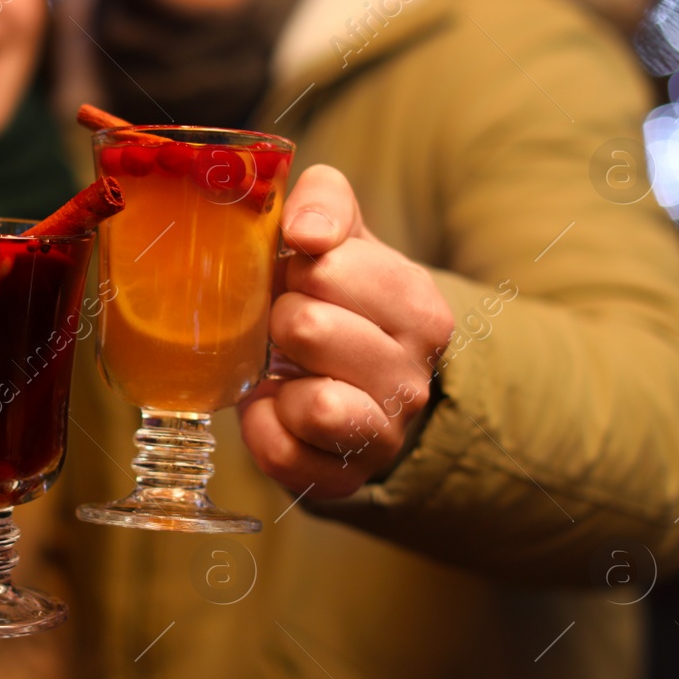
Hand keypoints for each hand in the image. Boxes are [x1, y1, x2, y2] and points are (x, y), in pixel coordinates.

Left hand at [239, 165, 454, 497]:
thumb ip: (325, 201)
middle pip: (308, 327)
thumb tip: (304, 229)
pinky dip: (261, 428)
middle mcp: (413, 374)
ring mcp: (385, 434)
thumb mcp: (342, 238)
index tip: (297, 277)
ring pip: (314, 404)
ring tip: (284, 369)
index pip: (328, 266)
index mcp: (417, 305)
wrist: (354, 387)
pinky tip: (273, 407)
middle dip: (277, 320)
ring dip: (276, 379)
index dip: (291, 267)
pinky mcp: (344, 478)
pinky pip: (283, 453)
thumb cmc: (338, 304)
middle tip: (284, 326)